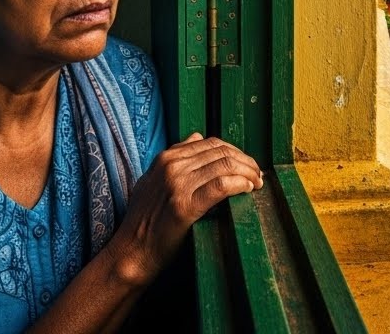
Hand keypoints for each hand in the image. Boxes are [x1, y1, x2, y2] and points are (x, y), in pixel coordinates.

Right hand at [104, 133, 262, 286]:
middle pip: (222, 152)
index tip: (247, 165)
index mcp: (165, 158)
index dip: (235, 152)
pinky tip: (248, 189)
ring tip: (257, 183)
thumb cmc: (145, 220)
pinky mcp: (184, 206)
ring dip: (248, 173)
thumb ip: (175, 158)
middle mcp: (171, 167)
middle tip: (258, 175)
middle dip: (246, 162)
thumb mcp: (152, 181)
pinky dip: (240, 184)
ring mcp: (177, 185)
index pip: (211, 143)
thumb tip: (197, 136)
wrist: (131, 252)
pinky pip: (222, 186)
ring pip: (225, 166)